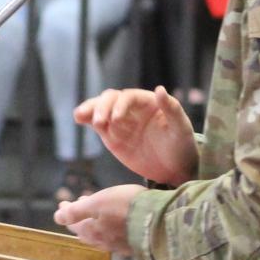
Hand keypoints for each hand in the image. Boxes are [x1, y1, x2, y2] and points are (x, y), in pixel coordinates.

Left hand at [54, 183, 145, 253]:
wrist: (159, 221)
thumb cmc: (126, 208)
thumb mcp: (97, 203)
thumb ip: (76, 211)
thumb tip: (57, 217)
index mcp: (92, 232)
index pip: (73, 224)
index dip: (66, 213)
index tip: (62, 204)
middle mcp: (104, 242)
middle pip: (87, 232)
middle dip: (80, 219)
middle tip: (78, 206)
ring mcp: (120, 245)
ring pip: (102, 235)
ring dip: (96, 224)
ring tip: (96, 214)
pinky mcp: (134, 245)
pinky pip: (116, 237)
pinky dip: (110, 228)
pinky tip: (116, 224)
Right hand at [75, 87, 198, 185]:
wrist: (175, 170)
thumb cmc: (182, 146)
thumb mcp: (181, 129)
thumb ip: (172, 109)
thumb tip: (160, 89)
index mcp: (148, 102)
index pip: (129, 97)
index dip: (121, 105)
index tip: (117, 118)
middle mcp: (132, 108)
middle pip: (111, 99)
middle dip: (102, 107)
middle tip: (99, 122)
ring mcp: (119, 121)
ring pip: (100, 108)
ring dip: (90, 109)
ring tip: (79, 116)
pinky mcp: (111, 135)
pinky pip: (96, 124)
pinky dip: (86, 119)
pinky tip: (78, 118)